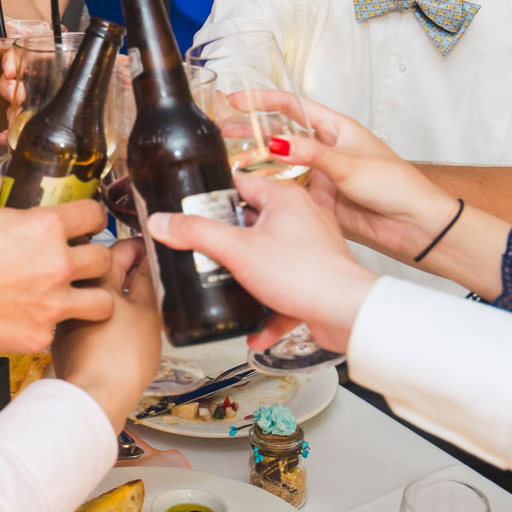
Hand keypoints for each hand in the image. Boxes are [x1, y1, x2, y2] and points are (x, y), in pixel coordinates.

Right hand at [0, 171, 113, 352]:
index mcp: (46, 228)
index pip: (94, 215)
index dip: (93, 217)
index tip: (89, 223)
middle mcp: (58, 264)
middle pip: (104, 259)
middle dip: (95, 259)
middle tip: (80, 262)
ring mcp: (53, 303)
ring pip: (103, 301)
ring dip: (93, 297)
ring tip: (78, 297)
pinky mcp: (41, 334)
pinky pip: (61, 330)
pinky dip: (51, 326)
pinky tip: (36, 320)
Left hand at [53, 240, 159, 426]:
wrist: (94, 396)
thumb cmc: (120, 359)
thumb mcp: (146, 313)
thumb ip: (146, 282)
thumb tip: (147, 263)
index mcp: (96, 278)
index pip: (119, 248)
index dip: (139, 247)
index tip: (149, 249)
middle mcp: (74, 291)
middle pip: (102, 267)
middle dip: (124, 266)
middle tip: (146, 272)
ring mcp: (67, 312)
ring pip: (93, 291)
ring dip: (112, 290)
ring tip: (136, 300)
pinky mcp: (63, 334)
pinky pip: (84, 312)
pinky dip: (102, 312)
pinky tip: (118, 324)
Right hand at [147, 172, 377, 353]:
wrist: (348, 312)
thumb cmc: (305, 273)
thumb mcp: (237, 250)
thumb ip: (196, 233)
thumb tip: (163, 221)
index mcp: (284, 197)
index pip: (240, 182)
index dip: (213, 193)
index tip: (191, 206)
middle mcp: (301, 216)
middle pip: (252, 220)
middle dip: (226, 238)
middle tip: (200, 248)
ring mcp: (312, 247)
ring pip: (269, 256)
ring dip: (246, 275)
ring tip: (222, 284)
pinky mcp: (317, 277)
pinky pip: (286, 288)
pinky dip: (270, 307)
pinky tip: (254, 329)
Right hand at [227, 91, 455, 259]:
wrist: (415, 226)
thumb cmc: (397, 186)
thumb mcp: (349, 165)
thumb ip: (311, 155)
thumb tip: (276, 144)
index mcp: (336, 129)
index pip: (292, 107)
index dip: (263, 100)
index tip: (236, 99)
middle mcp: (325, 150)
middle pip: (280, 135)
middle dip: (250, 132)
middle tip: (220, 132)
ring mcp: (320, 176)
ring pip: (279, 165)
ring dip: (256, 163)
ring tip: (226, 162)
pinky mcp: (319, 201)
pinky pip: (287, 192)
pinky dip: (268, 191)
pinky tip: (249, 191)